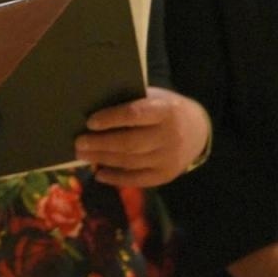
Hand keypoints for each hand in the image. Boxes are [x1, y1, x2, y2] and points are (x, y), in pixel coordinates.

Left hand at [76, 86, 210, 186]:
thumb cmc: (166, 108)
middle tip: (79, 143)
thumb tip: (93, 106)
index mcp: (165, 111)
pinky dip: (117, 178)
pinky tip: (99, 174)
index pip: (134, 115)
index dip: (111, 119)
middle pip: (130, 143)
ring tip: (83, 155)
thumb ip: (131, 101)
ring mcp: (169, 158)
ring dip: (104, 160)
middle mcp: (169, 136)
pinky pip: (139, 180)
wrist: (199, 129)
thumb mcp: (154, 96)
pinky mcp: (167, 175)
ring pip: (131, 162)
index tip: (90, 122)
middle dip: (101, 144)